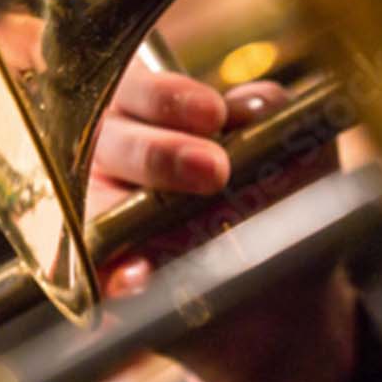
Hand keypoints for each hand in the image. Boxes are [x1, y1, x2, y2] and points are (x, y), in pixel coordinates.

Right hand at [89, 67, 354, 381]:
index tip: (215, 114)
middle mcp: (114, 153)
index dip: (167, 95)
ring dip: (126, 211)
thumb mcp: (291, 151)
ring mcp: (99, 212)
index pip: (137, 85)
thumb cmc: (278, 204)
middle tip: (213, 170)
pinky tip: (140, 276)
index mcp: (151, 111)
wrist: (284, 296)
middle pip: (108, 138)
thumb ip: (273, 116)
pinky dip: (113, 272)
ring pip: (90, 198)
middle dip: (159, 152)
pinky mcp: (98, 271)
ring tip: (183, 223)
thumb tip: (256, 104)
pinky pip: (91, 267)